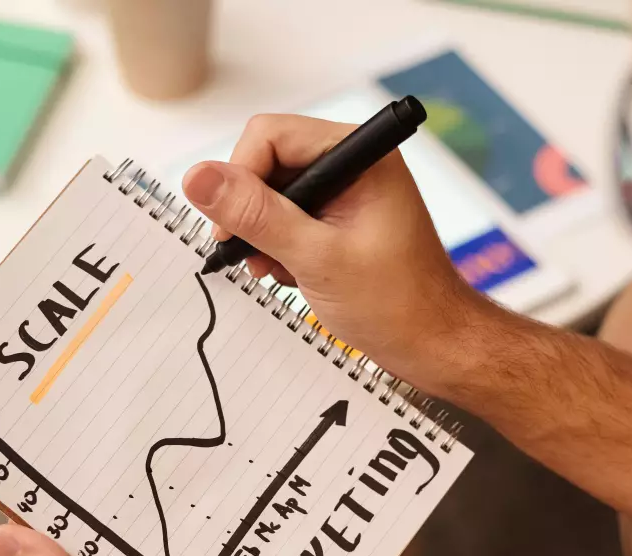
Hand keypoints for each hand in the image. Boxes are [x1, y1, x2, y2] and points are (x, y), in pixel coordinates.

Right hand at [182, 114, 497, 393]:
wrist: (434, 344)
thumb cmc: (396, 303)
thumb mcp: (316, 257)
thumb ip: (256, 215)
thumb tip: (198, 178)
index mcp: (360, 153)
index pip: (270, 136)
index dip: (239, 179)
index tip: (229, 229)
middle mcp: (353, 162)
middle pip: (268, 163)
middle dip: (252, 212)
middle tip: (252, 257)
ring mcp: (347, 191)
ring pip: (273, 194)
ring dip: (264, 235)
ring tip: (280, 271)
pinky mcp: (340, 218)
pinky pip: (288, 217)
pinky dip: (279, 247)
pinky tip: (291, 275)